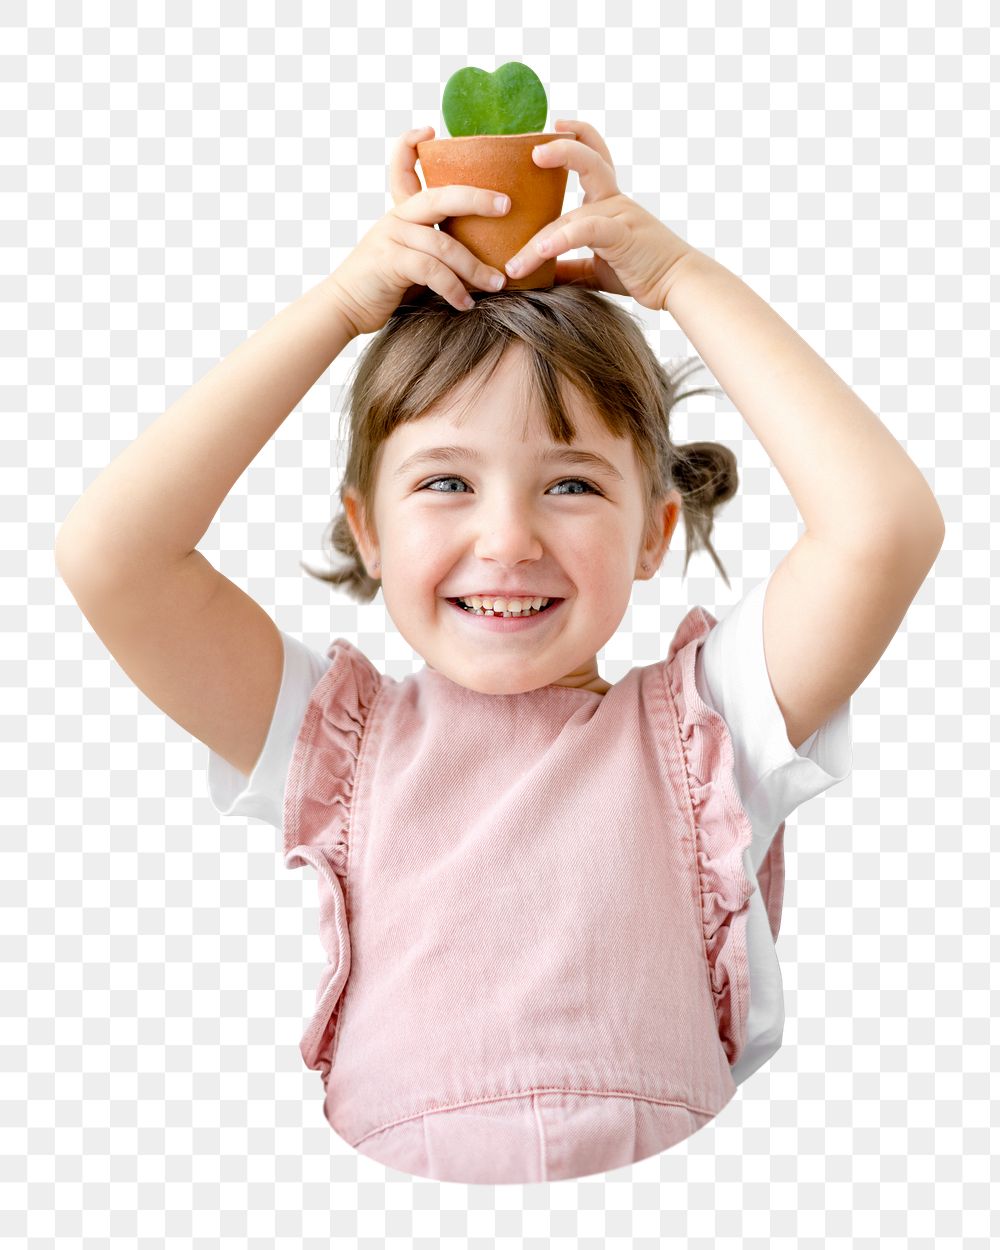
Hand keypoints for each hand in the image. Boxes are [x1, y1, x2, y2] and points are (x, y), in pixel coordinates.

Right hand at [327, 126, 510, 337]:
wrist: (346, 307)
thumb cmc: (384, 285)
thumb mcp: (409, 258)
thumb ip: (434, 248)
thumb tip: (481, 252)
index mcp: (402, 213)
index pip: (402, 168)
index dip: (409, 145)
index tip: (427, 129)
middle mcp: (396, 218)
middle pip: (439, 197)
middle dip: (476, 199)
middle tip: (506, 205)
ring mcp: (392, 238)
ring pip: (443, 243)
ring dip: (475, 267)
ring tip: (497, 283)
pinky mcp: (389, 262)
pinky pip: (431, 270)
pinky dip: (453, 289)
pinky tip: (465, 303)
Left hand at [502, 119, 697, 311]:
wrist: (679, 285)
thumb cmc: (643, 272)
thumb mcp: (597, 268)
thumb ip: (570, 265)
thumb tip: (540, 271)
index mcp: (610, 203)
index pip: (595, 158)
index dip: (577, 136)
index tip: (556, 125)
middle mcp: (615, 202)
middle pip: (590, 161)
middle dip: (562, 149)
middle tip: (534, 151)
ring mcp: (620, 215)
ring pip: (574, 212)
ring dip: (539, 239)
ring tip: (514, 261)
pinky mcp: (622, 235)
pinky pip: (586, 231)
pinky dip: (560, 240)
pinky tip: (539, 254)